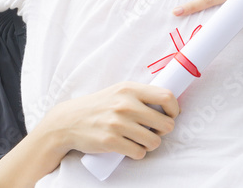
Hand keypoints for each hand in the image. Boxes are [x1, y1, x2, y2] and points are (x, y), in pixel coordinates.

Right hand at [37, 82, 178, 159]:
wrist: (68, 121)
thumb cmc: (98, 107)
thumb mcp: (118, 92)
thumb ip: (140, 96)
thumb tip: (170, 104)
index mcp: (129, 89)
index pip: (166, 97)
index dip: (174, 109)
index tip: (170, 115)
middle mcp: (125, 105)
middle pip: (166, 124)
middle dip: (163, 131)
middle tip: (153, 131)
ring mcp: (117, 123)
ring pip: (154, 142)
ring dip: (150, 144)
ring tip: (139, 140)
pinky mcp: (111, 141)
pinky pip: (139, 153)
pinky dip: (137, 152)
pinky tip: (128, 146)